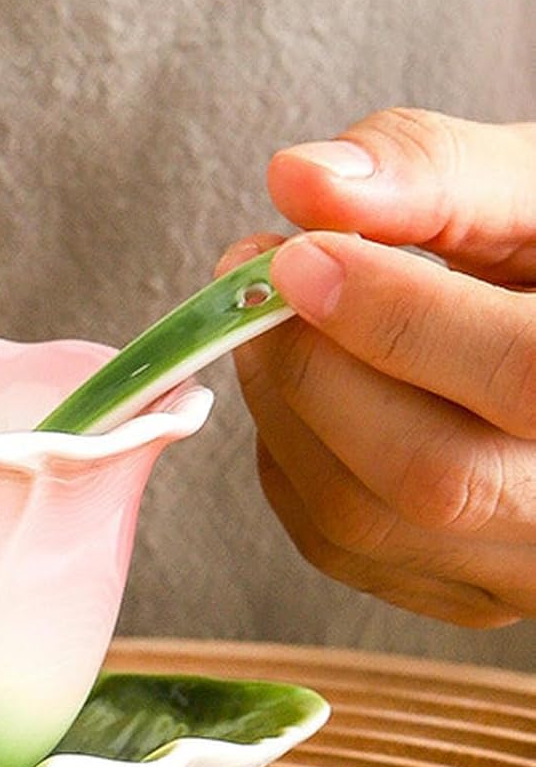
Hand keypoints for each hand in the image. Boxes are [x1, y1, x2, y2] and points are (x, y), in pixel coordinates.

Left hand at [221, 109, 535, 626]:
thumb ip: (437, 173)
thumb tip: (301, 178)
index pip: (523, 373)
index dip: (394, 318)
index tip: (298, 255)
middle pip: (427, 472)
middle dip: (310, 366)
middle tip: (258, 275)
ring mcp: (524, 568)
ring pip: (364, 521)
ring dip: (283, 410)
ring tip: (275, 321)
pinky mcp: (464, 593)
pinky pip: (340, 547)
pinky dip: (292, 460)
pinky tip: (308, 389)